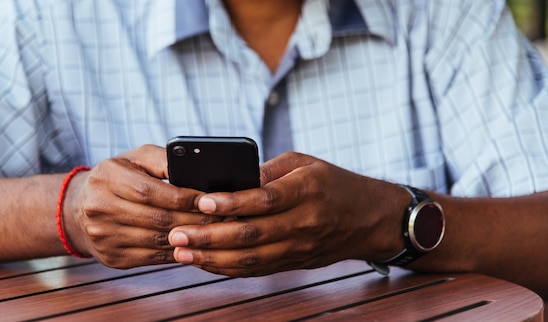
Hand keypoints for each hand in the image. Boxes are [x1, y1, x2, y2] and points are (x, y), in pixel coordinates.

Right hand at [62, 145, 221, 268]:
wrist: (79, 211)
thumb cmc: (119, 178)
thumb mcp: (135, 158)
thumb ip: (163, 159)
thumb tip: (195, 168)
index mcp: (106, 178)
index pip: (150, 191)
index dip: (184, 197)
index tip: (210, 198)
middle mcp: (100, 208)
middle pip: (157, 218)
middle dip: (194, 218)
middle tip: (223, 216)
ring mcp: (104, 236)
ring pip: (158, 240)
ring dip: (191, 238)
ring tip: (215, 231)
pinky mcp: (112, 258)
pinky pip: (153, 257)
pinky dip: (178, 252)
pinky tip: (196, 245)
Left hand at [168, 152, 405, 276]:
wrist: (371, 218)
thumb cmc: (335, 184)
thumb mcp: (306, 162)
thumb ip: (270, 170)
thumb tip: (232, 179)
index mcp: (307, 191)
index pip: (264, 199)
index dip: (231, 202)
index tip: (201, 201)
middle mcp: (304, 224)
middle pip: (251, 235)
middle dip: (209, 237)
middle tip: (176, 234)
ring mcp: (299, 248)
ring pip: (251, 259)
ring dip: (212, 258)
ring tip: (181, 252)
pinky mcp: (294, 262)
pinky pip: (257, 269)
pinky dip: (228, 268)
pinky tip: (205, 262)